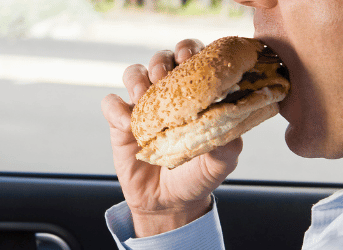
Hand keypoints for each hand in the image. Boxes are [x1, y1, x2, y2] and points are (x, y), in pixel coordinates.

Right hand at [101, 39, 241, 236]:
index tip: (191, 55)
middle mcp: (168, 94)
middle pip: (162, 59)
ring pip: (134, 73)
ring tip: (143, 94)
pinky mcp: (119, 123)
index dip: (191, 49)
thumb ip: (227, 145)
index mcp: (195, 94)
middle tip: (165, 73)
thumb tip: (232, 126)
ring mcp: (142, 106)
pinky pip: (110, 103)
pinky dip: (116, 108)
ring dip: (138, 78)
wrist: (169, 203)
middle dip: (163, 60)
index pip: (193, 59)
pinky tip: (127, 124)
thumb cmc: (198, 176)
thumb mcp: (220, 163)